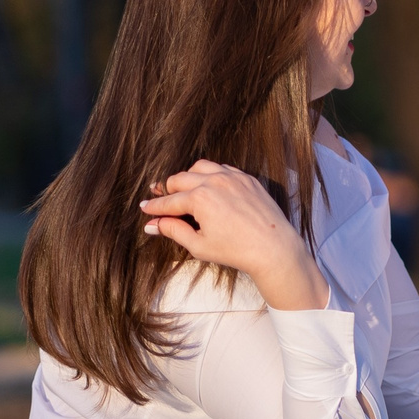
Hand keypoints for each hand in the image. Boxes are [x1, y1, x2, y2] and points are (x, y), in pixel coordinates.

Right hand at [139, 160, 326, 310]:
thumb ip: (173, 231)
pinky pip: (223, 169)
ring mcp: (233, 177)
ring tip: (183, 191)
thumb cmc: (236, 250)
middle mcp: (214, 181)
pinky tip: (209, 186)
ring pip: (200, 168)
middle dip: (168, 190)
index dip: (154, 207)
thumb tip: (153, 225)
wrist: (273, 248)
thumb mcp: (198, 245)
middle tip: (161, 199)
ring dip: (188, 178)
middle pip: (180, 179)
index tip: (145, 209)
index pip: (169, 201)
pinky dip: (211, 175)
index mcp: (199, 198)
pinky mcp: (247, 179)